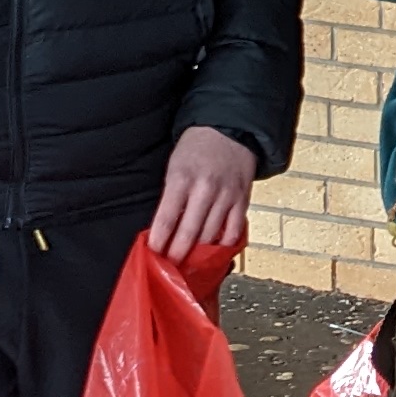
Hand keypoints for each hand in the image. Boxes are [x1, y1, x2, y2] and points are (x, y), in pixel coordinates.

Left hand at [149, 126, 257, 257]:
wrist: (229, 129)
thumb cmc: (197, 148)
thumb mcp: (175, 167)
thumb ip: (171, 196)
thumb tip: (165, 229)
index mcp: (181, 179)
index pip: (166, 219)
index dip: (159, 241)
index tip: (153, 255)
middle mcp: (204, 189)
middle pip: (188, 232)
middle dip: (177, 253)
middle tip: (170, 267)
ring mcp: (226, 196)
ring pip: (210, 235)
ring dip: (199, 253)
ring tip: (190, 263)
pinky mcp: (242, 200)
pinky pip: (234, 230)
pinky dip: (225, 243)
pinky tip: (216, 249)